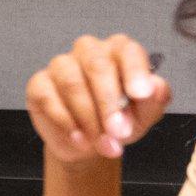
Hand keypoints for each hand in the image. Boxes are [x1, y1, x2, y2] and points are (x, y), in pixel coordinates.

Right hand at [25, 36, 170, 165]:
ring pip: (72, 82)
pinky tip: (79, 138)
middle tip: (118, 131)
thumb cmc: (118, 122)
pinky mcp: (39, 84)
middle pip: (97, 65)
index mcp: (118, 52)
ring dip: (88, 117)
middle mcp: (89, 51)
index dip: (135, 72)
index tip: (141, 95)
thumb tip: (156, 87)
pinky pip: (48, 97)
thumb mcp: (144, 116)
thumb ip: (155, 100)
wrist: (89, 146)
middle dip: (109, 102)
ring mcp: (61, 65)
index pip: (127, 50)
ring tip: (100, 141)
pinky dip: (65, 121)